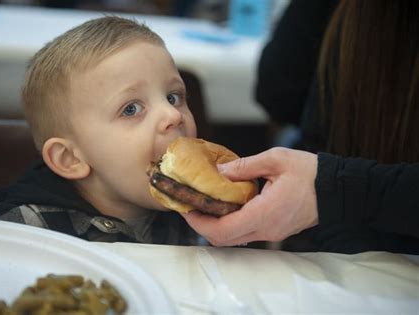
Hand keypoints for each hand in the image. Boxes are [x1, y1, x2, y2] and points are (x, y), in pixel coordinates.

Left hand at [181, 147, 318, 245]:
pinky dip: (230, 222)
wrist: (336, 189)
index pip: (222, 229)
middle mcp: (265, 229)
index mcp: (264, 213)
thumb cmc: (310, 172)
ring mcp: (271, 233)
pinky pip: (246, 232)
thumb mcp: (276, 159)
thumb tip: (218, 172)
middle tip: (189, 206)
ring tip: (203, 204)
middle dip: (202, 224)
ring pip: (234, 238)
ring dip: (215, 225)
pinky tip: (225, 205)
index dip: (199, 222)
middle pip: (224, 238)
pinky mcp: (275, 230)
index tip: (186, 209)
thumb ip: (244, 166)